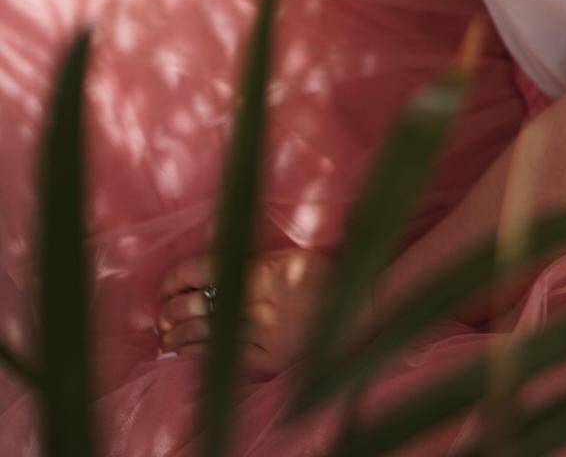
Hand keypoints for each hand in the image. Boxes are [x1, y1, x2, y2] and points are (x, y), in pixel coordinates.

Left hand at [156, 246, 335, 378]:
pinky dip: (200, 355)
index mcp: (261, 268)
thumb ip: (253, 262)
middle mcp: (258, 299)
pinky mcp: (268, 358)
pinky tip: (187, 355)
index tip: (165, 287)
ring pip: (206, 333)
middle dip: (170, 312)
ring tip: (165, 339)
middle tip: (160, 317)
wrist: (355, 311)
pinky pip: (225, 357)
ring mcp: (262, 331)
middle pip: (197, 304)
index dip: (175, 279)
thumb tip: (214, 263)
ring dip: (178, 337)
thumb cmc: (322, 278)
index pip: (202, 270)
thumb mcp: (288, 258)